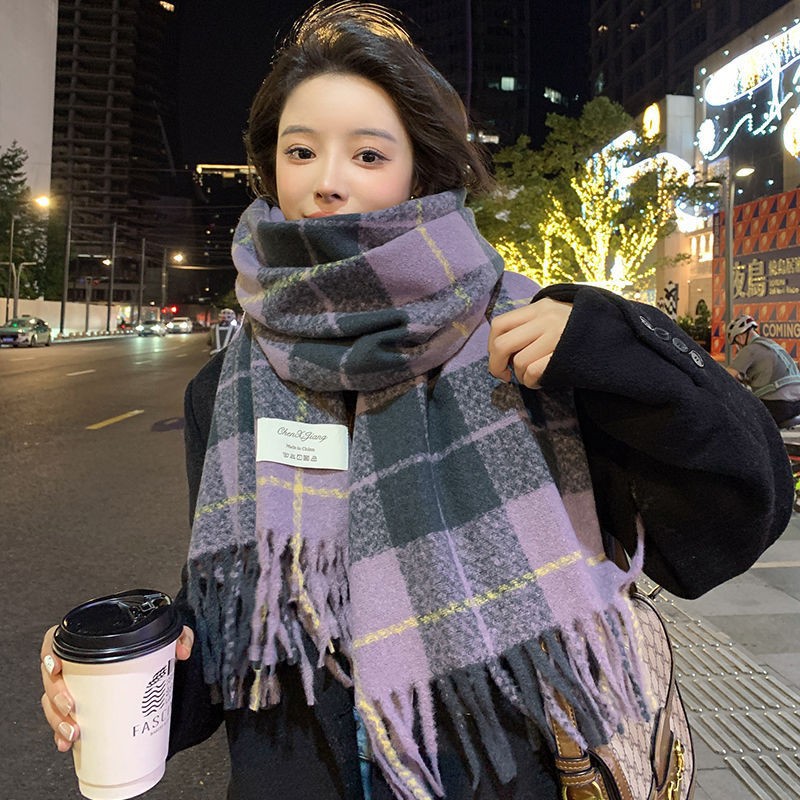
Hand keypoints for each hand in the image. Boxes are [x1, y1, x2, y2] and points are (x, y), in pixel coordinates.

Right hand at [40, 624, 194, 751]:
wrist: (152, 667)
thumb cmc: (149, 649)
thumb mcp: (164, 638)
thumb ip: (179, 636)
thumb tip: (181, 651)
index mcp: (88, 641)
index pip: (55, 642)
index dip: (49, 654)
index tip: (57, 668)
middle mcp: (75, 664)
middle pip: (51, 678)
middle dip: (55, 695)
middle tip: (71, 707)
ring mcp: (74, 687)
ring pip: (51, 702)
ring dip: (57, 719)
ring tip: (74, 731)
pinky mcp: (78, 707)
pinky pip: (61, 720)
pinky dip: (61, 733)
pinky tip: (67, 743)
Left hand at [488, 298, 571, 387]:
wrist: (619, 335)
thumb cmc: (580, 331)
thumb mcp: (555, 316)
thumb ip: (531, 325)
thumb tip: (499, 350)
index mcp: (540, 307)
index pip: (499, 324)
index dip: (491, 346)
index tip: (498, 359)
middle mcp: (546, 318)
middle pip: (502, 345)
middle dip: (496, 366)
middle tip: (504, 376)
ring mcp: (556, 335)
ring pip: (520, 363)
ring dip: (521, 377)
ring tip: (533, 376)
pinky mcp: (565, 354)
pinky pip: (534, 373)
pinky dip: (533, 382)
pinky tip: (542, 381)